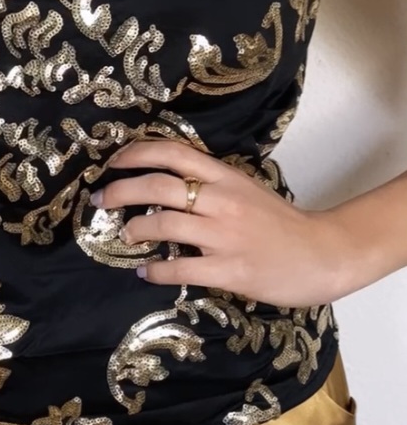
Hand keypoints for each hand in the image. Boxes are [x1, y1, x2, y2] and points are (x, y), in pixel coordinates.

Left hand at [91, 140, 355, 308]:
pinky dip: (155, 270)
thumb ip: (210, 185)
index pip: (172, 152)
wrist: (323, 253)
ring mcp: (225, 235)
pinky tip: (144, 271)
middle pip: (158, 185)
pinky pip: (181, 268)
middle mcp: (222, 200)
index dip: (135, 154)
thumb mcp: (245, 190)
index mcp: (226, 176)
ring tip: (126, 235)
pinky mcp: (231, 269)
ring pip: (164, 224)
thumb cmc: (281, 224)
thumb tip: (164, 185)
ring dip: (135, 229)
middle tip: (101, 199)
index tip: (112, 162)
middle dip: (120, 191)